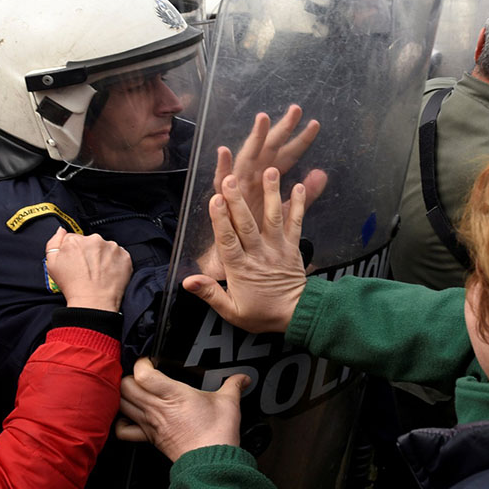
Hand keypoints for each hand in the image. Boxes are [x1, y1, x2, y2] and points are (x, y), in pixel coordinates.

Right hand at [45, 227, 131, 311]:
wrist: (93, 302)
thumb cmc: (72, 286)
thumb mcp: (51, 264)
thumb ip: (53, 243)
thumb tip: (61, 231)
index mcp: (75, 239)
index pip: (74, 239)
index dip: (74, 251)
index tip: (76, 262)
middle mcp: (94, 239)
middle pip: (91, 242)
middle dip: (89, 252)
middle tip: (88, 269)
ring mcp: (111, 247)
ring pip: (106, 248)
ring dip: (103, 256)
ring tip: (99, 273)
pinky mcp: (124, 256)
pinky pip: (119, 256)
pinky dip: (115, 263)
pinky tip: (108, 273)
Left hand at [115, 358, 247, 461]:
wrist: (212, 462)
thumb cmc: (217, 434)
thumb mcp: (228, 402)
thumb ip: (233, 385)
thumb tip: (243, 378)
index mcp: (173, 394)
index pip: (142, 374)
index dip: (142, 363)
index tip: (149, 361)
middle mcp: (157, 408)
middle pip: (126, 386)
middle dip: (130, 376)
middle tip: (142, 375)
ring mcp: (150, 424)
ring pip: (122, 404)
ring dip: (123, 395)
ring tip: (134, 391)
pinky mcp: (149, 438)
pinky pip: (124, 430)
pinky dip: (121, 422)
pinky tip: (129, 416)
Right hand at [184, 166, 324, 333]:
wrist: (296, 316)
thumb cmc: (260, 313)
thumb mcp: (231, 311)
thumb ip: (210, 294)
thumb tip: (188, 281)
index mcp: (241, 269)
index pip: (228, 241)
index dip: (221, 220)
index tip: (215, 200)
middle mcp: (259, 255)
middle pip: (246, 225)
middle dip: (238, 201)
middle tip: (231, 179)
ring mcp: (278, 249)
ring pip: (273, 218)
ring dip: (271, 194)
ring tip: (270, 172)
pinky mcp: (293, 247)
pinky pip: (296, 224)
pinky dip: (299, 206)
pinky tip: (299, 187)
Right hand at [213, 105, 319, 229]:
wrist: (240, 251)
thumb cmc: (260, 228)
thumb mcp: (287, 209)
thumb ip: (305, 194)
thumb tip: (321, 174)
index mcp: (269, 177)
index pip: (288, 154)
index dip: (301, 140)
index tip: (315, 124)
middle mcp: (255, 175)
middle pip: (270, 148)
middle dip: (282, 129)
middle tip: (296, 110)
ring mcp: (239, 183)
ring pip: (248, 157)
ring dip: (254, 138)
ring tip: (263, 119)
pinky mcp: (225, 197)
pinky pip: (222, 181)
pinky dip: (222, 167)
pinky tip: (223, 151)